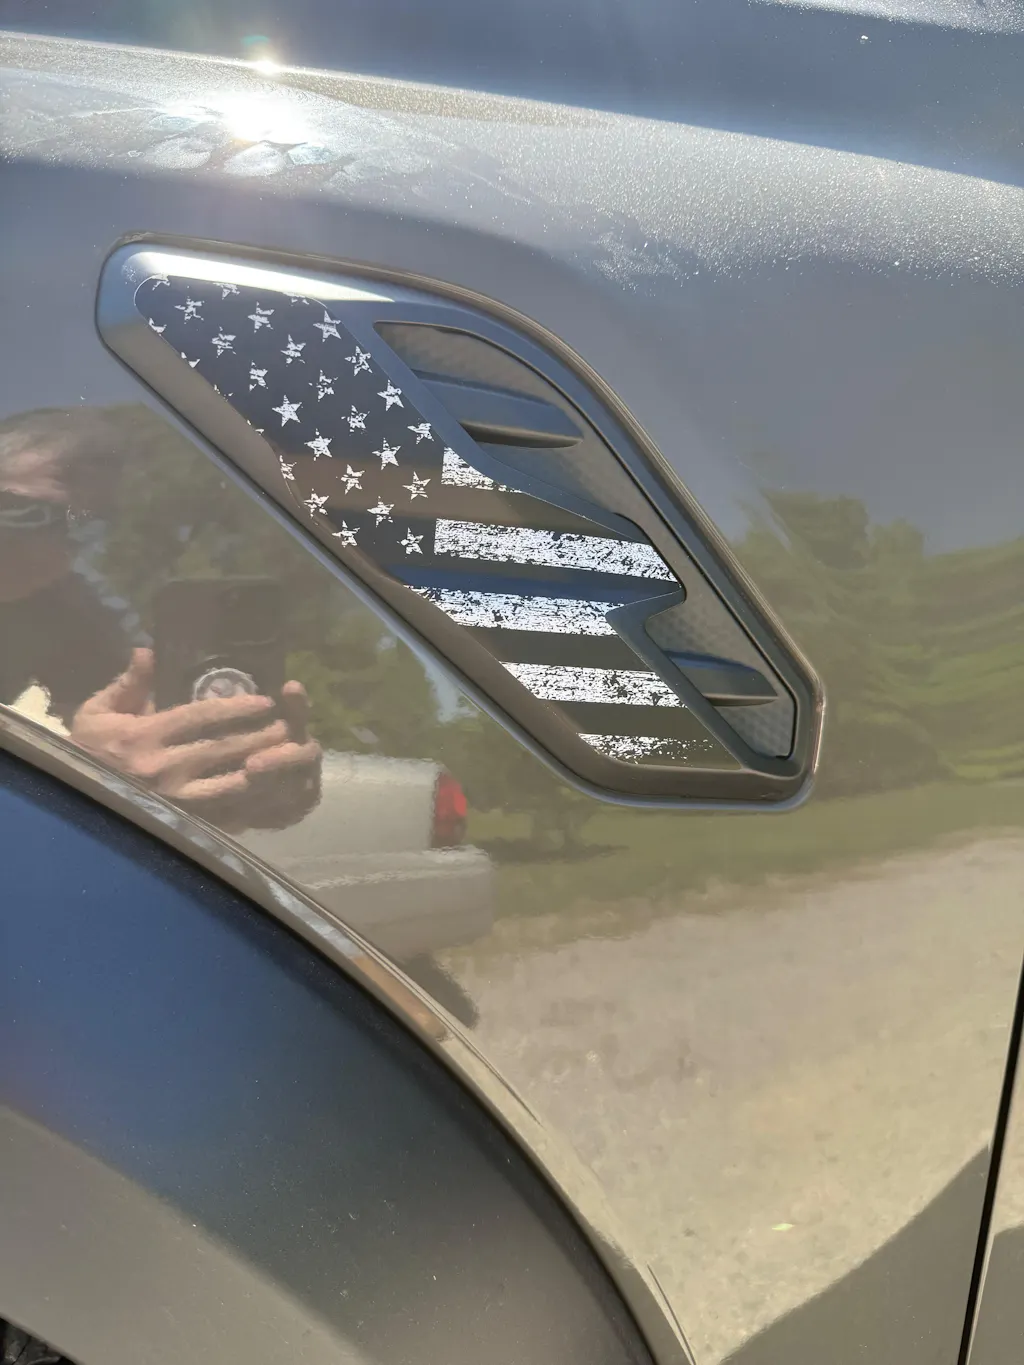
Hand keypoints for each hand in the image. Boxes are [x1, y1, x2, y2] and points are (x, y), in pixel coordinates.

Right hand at [70, 649, 320, 830]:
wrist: (67, 801)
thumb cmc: (84, 752)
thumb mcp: (96, 712)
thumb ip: (128, 684)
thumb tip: (147, 651)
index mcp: (144, 735)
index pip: (201, 717)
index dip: (238, 708)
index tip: (265, 702)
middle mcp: (162, 769)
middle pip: (223, 750)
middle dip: (260, 738)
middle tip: (289, 727)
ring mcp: (173, 801)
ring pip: (229, 784)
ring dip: (262, 770)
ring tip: (287, 757)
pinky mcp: (181, 825)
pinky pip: (222, 816)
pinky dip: (249, 805)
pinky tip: (270, 795)